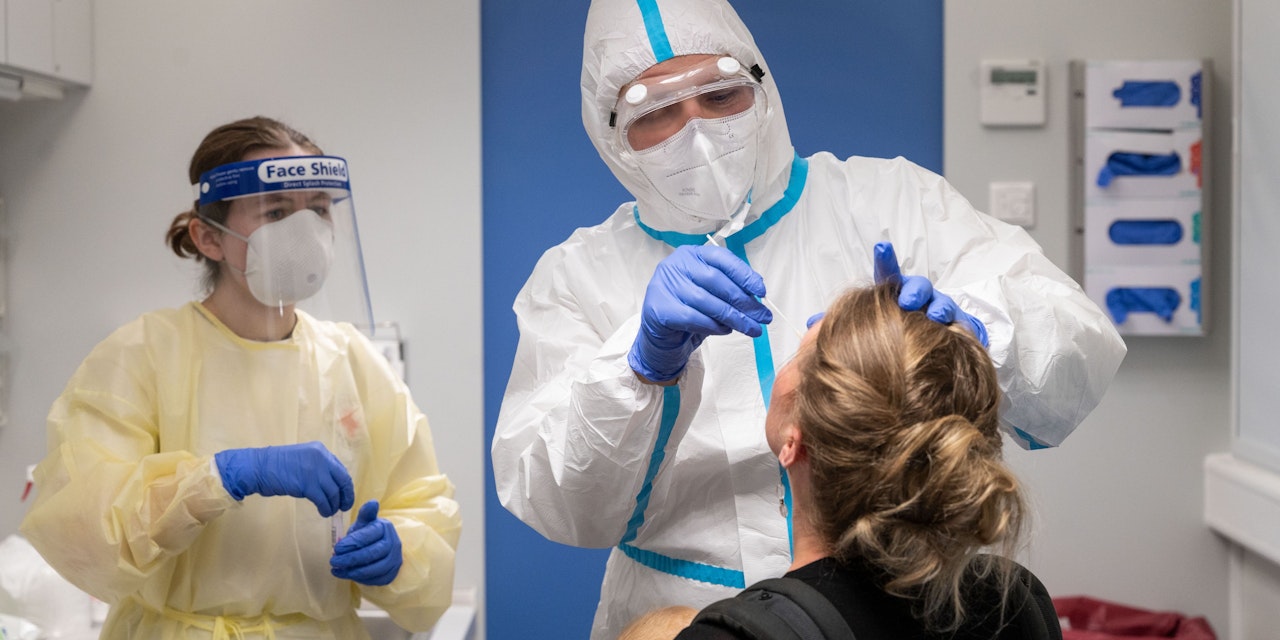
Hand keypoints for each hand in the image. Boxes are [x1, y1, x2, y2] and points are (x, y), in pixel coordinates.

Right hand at [214, 441, 354, 516]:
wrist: (258, 467)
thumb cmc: (276, 465)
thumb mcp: (302, 459)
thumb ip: (317, 467)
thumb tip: (330, 484)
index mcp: (320, 450)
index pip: (340, 468)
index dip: (344, 484)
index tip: (345, 494)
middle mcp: (321, 458)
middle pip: (342, 479)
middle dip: (346, 495)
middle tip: (344, 506)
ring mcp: (315, 471)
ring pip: (333, 492)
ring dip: (334, 504)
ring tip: (330, 511)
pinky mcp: (307, 485)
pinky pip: (323, 500)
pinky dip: (325, 508)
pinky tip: (323, 512)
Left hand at [331, 500, 401, 585]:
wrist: (383, 547)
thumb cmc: (368, 534)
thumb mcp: (365, 522)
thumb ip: (365, 514)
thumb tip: (373, 502)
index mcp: (384, 528)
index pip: (367, 536)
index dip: (351, 543)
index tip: (336, 548)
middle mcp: (393, 544)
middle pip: (371, 553)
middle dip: (349, 558)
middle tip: (333, 561)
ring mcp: (394, 560)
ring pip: (374, 569)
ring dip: (353, 571)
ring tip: (337, 570)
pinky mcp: (391, 573)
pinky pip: (375, 579)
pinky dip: (359, 579)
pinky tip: (347, 575)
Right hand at [629, 245, 771, 381]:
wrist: (660, 330)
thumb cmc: (689, 306)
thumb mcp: (710, 291)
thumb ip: (729, 287)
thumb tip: (758, 297)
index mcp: (691, 254)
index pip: (721, 258)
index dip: (744, 274)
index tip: (761, 290)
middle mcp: (676, 265)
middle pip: (716, 281)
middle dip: (743, 301)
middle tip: (763, 316)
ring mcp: (665, 285)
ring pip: (707, 302)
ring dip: (734, 317)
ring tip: (751, 328)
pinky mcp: (660, 308)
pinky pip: (694, 318)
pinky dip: (714, 326)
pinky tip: (726, 330)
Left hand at [872, 242, 989, 347]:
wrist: (934, 335)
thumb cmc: (898, 325)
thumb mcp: (880, 320)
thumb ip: (865, 317)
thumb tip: (829, 323)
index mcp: (895, 291)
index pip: (888, 272)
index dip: (885, 260)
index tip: (881, 248)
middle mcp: (916, 293)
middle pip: (916, 286)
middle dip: (913, 292)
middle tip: (907, 303)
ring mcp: (936, 304)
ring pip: (938, 301)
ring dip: (936, 308)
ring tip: (933, 316)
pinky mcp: (952, 318)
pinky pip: (953, 317)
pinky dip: (950, 321)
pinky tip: (946, 325)